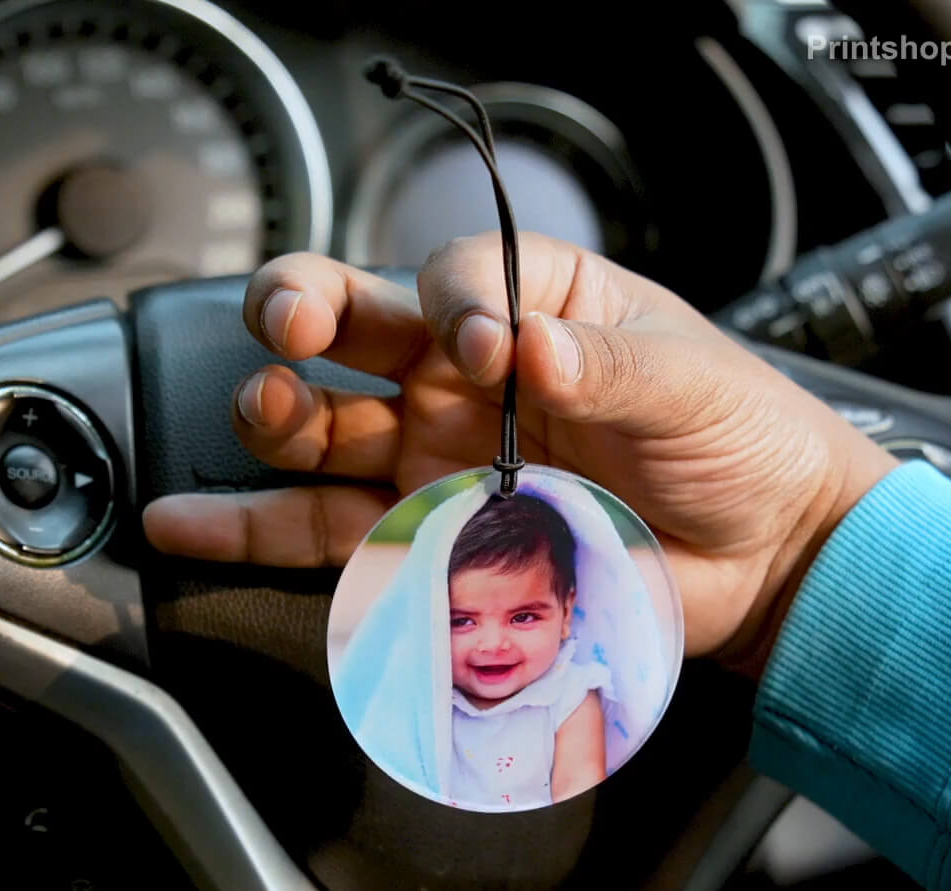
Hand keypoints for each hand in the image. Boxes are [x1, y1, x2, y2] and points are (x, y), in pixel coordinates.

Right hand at [142, 233, 894, 674]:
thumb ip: (605, 362)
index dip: (456, 303)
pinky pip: (331, 530)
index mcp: (533, 310)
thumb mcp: (688, 380)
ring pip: (327, 430)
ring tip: (264, 409)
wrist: (759, 552)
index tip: (492, 350)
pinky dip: (256, 527)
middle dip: (307, 315)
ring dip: (277, 415)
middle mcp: (467, 379)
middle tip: (296, 329)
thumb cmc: (739, 439)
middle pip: (355, 331)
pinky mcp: (434, 538)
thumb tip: (524, 344)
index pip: (457, 277)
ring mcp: (440, 459)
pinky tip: (190, 519)